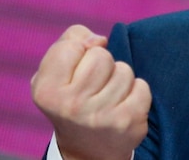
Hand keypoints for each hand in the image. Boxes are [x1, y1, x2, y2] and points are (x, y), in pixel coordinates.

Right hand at [31, 25, 151, 159]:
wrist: (86, 150)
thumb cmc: (70, 99)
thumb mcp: (53, 73)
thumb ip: (69, 42)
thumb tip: (99, 40)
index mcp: (46, 91)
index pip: (71, 46)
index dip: (78, 51)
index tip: (75, 69)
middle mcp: (71, 105)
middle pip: (101, 55)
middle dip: (101, 64)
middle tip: (94, 86)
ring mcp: (101, 115)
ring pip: (124, 70)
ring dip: (119, 79)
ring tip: (108, 97)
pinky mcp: (128, 121)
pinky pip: (142, 86)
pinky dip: (136, 92)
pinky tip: (122, 106)